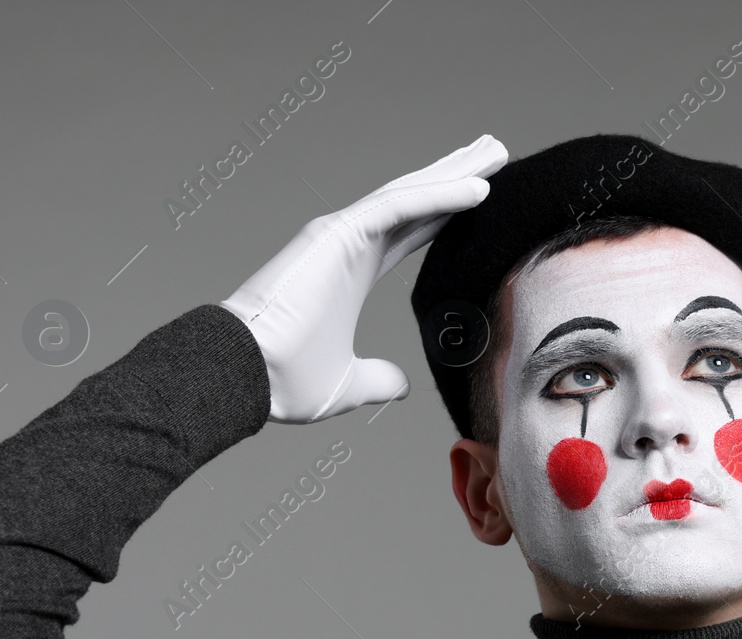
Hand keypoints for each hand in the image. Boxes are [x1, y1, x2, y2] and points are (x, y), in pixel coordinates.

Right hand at [220, 133, 507, 422]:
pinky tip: (478, 186)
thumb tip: (401, 385)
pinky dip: (439, 194)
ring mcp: (343, 234)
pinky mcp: (338, 234)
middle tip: (496, 152)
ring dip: (455, 171)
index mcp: (354, 271)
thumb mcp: (348, 384)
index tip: (482, 195)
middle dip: (456, 174)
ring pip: (411, 192)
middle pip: (416, 201)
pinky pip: (399, 206)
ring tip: (495, 150)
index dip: (446, 212)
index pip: (411, 231)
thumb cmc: (282, 381)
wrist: (245, 376)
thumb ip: (377, 378)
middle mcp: (350, 244)